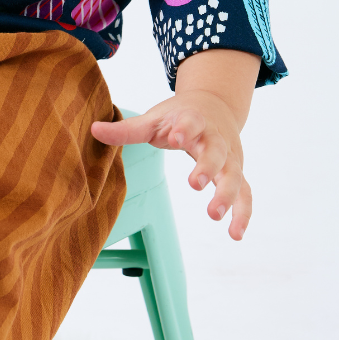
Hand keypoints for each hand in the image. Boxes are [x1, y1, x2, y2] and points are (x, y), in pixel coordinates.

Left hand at [90, 49, 260, 241]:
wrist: (214, 105)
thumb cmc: (178, 116)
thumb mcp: (154, 119)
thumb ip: (127, 129)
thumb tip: (93, 130)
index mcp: (193, 120)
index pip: (191, 122)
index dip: (185, 129)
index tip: (175, 137)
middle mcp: (215, 138)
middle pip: (216, 152)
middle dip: (207, 167)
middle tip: (194, 183)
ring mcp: (229, 157)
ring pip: (234, 175)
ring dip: (227, 194)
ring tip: (214, 214)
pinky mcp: (236, 172)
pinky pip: (245, 194)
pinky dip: (243, 213)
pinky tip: (236, 234)